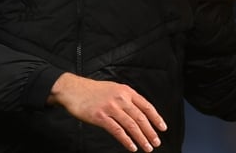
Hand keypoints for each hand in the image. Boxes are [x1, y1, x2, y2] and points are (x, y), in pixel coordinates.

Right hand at [48, 73, 166, 151]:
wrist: (73, 89)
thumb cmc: (93, 90)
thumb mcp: (114, 88)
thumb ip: (126, 98)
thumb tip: (138, 111)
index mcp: (126, 91)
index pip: (146, 106)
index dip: (156, 118)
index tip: (162, 128)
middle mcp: (121, 99)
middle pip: (140, 117)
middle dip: (150, 132)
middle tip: (156, 142)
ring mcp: (111, 107)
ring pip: (131, 125)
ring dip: (141, 138)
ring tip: (147, 147)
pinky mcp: (100, 116)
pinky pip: (117, 130)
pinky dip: (126, 140)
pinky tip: (132, 147)